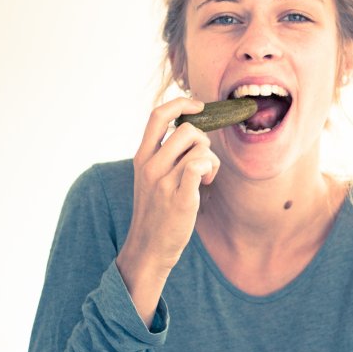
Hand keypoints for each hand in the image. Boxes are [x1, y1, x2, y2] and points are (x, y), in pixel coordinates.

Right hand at [116, 98, 219, 324]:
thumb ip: (163, 154)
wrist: (148, 248)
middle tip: (202, 161)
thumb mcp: (149, 178)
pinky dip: (209, 169)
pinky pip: (199, 166)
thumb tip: (190, 130)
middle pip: (187, 130)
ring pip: (200, 149)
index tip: (199, 106)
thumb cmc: (156, 211)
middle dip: (204, 141)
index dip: (181, 103)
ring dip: (211, 160)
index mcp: (142, 157)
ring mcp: (164, 182)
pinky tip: (206, 182)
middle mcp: (150, 166)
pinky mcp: (180, 198)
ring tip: (205, 178)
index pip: (158, 115)